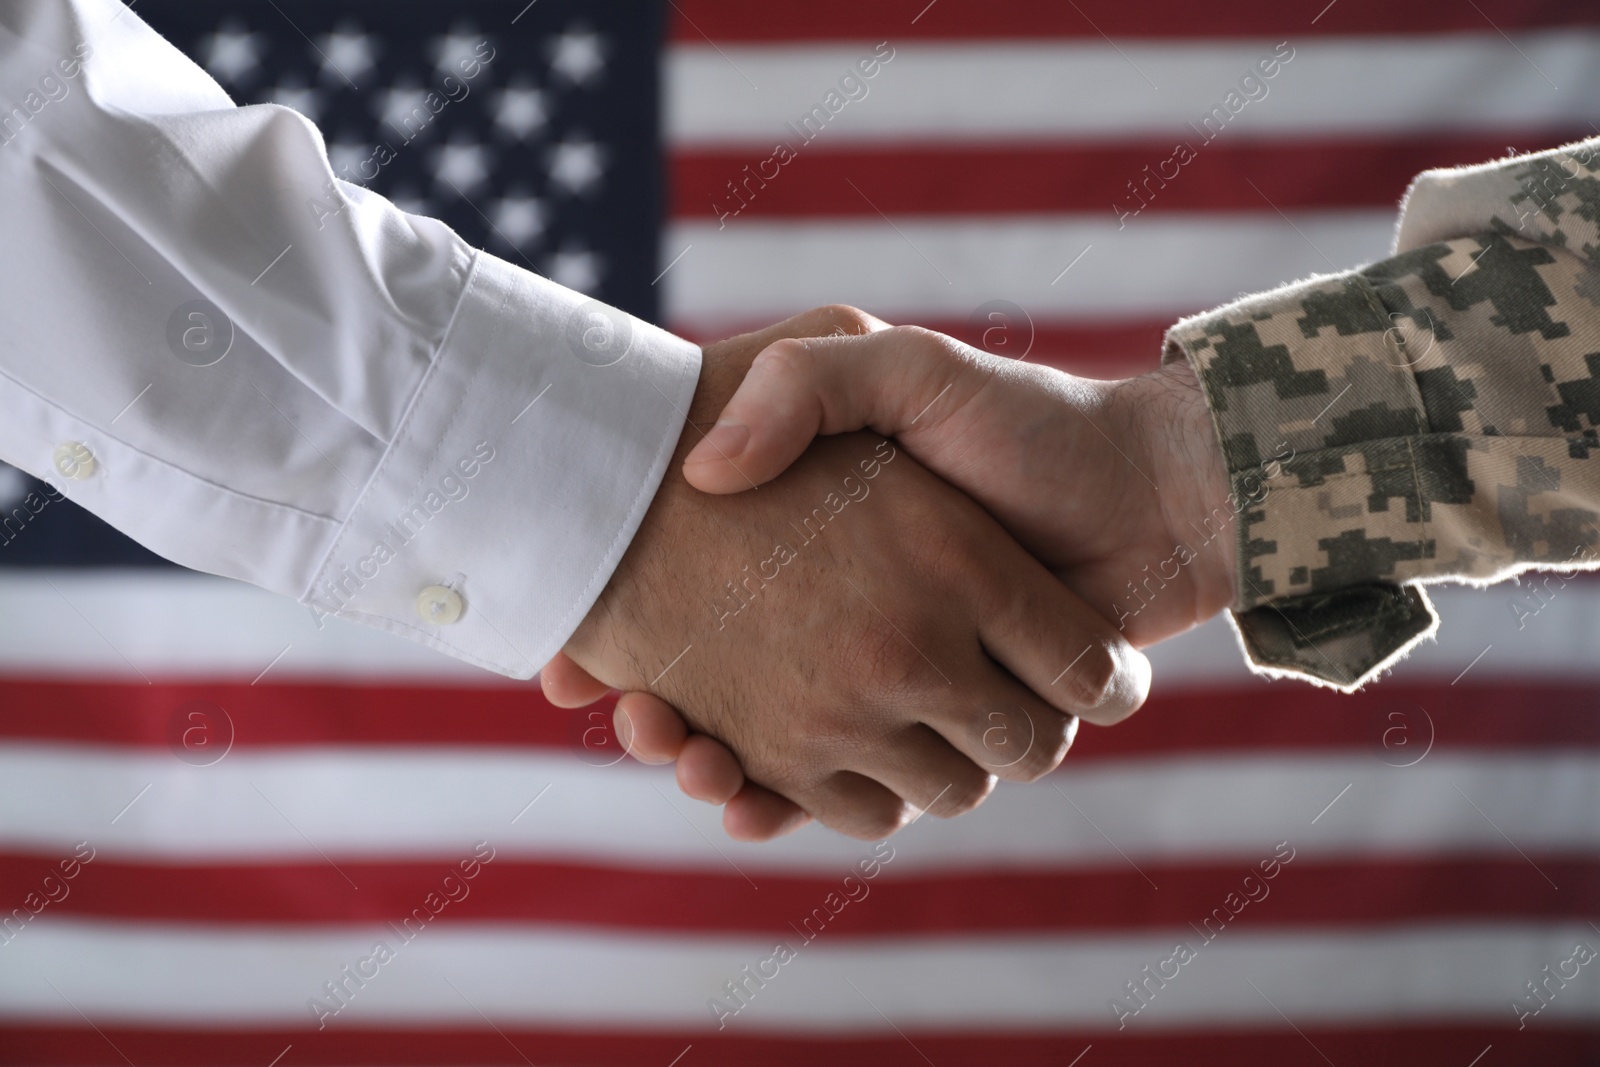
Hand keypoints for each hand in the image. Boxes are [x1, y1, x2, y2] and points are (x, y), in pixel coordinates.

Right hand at [549, 308, 1151, 840]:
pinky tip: (740, 794)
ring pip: (777, 758)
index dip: (629, 646)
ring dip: (720, 768)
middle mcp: (849, 629)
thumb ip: (807, 383)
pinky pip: (854, 796)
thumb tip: (703, 472)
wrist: (1145, 494)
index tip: (579, 667)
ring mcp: (892, 690)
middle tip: (633, 715)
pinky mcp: (943, 737)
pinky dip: (793, 807)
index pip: (695, 615)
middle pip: (719, 700)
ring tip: (680, 747)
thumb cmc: (1023, 423)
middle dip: (669, 724)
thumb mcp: (902, 368)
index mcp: (831, 556)